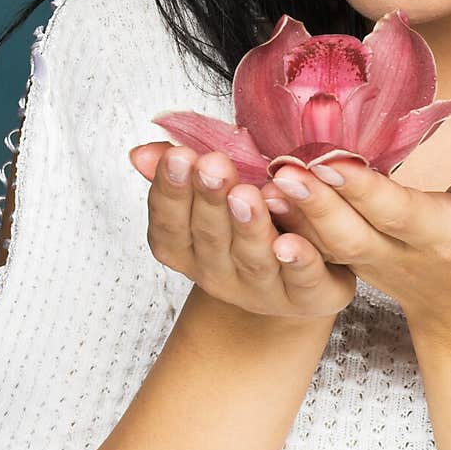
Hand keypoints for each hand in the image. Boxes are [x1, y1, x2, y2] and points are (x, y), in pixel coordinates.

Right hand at [129, 142, 355, 318]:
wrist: (298, 281)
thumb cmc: (250, 225)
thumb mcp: (215, 194)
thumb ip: (182, 172)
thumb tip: (141, 153)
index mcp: (192, 251)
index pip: (170, 227)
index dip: (172, 193)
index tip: (179, 155)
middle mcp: (221, 276)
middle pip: (210, 239)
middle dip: (210, 200)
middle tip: (213, 164)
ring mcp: (264, 290)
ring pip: (253, 260)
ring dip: (249, 228)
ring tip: (247, 194)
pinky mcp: (309, 296)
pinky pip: (302, 281)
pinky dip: (297, 262)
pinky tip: (291, 243)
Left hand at [266, 142, 450, 335]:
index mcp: (443, 238)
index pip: (399, 213)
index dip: (365, 191)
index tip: (333, 162)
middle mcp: (398, 254)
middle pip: (350, 234)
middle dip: (315, 204)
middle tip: (282, 170)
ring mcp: (368, 263)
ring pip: (325, 243)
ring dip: (292, 216)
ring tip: (258, 183)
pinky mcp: (349, 261)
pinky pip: (315, 244)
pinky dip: (287, 223)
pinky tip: (257, 194)